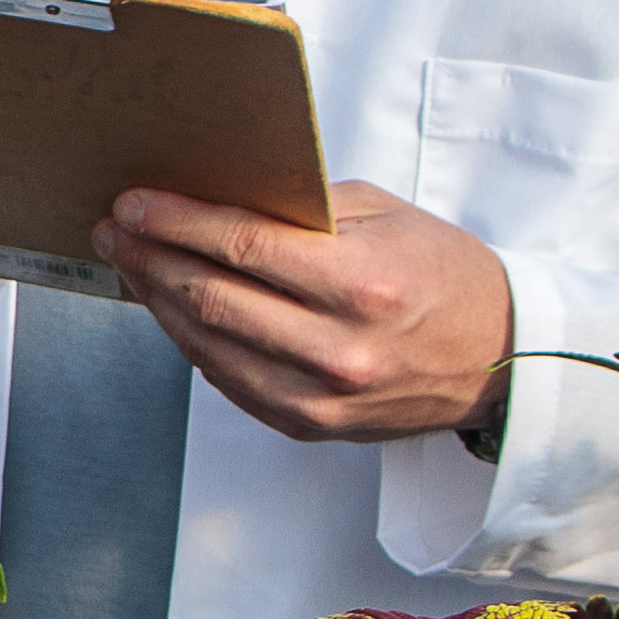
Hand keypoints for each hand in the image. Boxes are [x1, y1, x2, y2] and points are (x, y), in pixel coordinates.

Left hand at [93, 180, 513, 443]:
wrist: (502, 358)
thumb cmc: (444, 276)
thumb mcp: (384, 218)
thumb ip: (301, 209)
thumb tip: (216, 192)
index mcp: (363, 284)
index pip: (242, 247)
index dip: (176, 223)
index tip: (134, 203)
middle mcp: (339, 349)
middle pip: (212, 298)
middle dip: (150, 257)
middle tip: (116, 228)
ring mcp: (321, 397)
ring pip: (207, 346)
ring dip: (158, 300)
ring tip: (131, 262)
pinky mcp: (309, 426)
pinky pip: (227, 380)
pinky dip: (192, 341)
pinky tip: (172, 308)